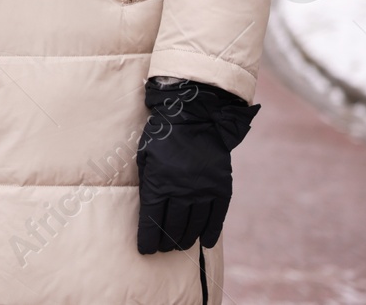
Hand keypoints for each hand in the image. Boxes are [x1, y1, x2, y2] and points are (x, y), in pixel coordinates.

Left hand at [135, 79, 257, 252]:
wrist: (196, 115)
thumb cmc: (163, 134)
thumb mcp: (145, 154)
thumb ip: (147, 180)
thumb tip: (148, 206)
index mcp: (158, 183)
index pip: (151, 220)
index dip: (148, 238)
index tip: (145, 249)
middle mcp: (181, 191)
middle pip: (172, 226)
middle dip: (165, 241)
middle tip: (163, 248)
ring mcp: (203, 191)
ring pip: (194, 225)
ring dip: (185, 238)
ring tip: (179, 245)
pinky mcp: (220, 188)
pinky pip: (216, 217)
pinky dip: (210, 231)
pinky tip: (204, 240)